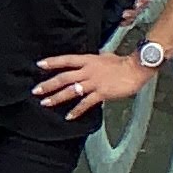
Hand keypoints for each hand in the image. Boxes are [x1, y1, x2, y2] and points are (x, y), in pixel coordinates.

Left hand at [34, 47, 158, 118]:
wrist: (135, 69)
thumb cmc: (122, 63)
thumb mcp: (104, 56)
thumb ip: (92, 61)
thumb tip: (86, 61)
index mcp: (88, 60)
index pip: (66, 60)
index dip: (52, 62)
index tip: (39, 65)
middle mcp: (88, 70)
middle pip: (64, 77)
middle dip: (48, 84)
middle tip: (36, 90)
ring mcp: (94, 82)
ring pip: (71, 90)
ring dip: (57, 97)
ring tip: (45, 103)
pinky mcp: (101, 93)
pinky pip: (86, 103)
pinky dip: (77, 110)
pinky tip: (69, 116)